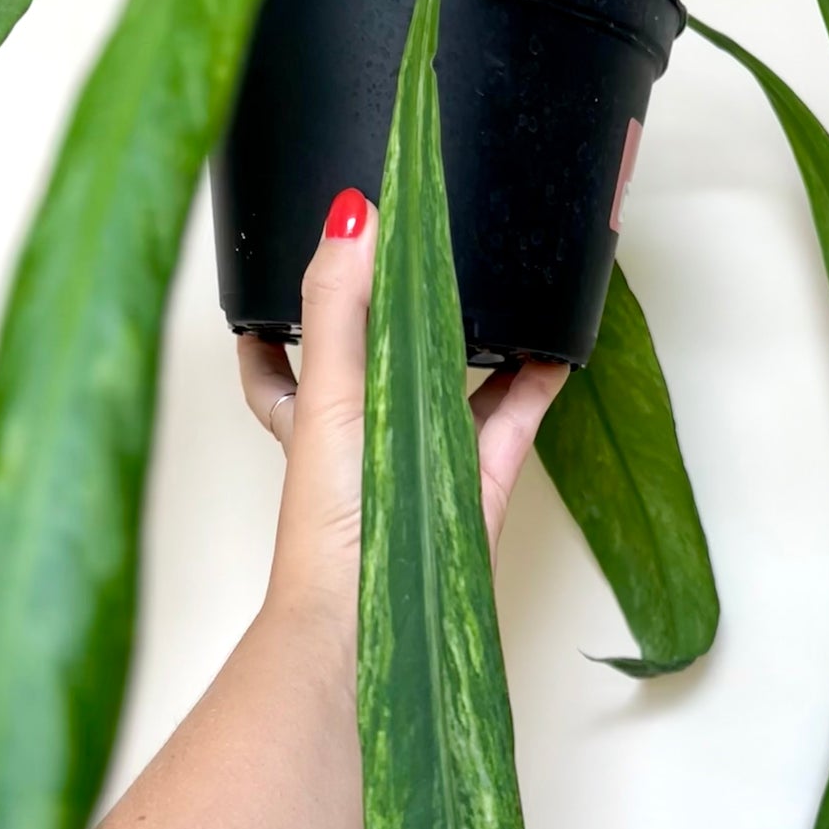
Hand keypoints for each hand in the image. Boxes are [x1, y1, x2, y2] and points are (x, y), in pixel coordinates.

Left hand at [237, 187, 568, 649]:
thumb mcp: (325, 392)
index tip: (271, 273)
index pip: (275, 363)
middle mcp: (369, 431)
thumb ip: (336, 306)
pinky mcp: (484, 475)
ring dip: (473, 334)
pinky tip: (557, 339)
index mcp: (310, 415)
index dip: (271, 321)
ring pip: (452, 380)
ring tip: (494, 275)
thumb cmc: (332, 524)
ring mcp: (429, 452)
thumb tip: (351, 216)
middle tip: (413, 249)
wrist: (376, 612)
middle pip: (378, 357)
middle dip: (392, 310)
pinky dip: (539, 376)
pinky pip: (517, 413)